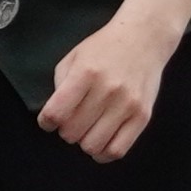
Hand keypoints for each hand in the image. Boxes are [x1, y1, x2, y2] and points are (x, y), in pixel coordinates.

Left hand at [38, 15, 177, 162]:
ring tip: (88, 127)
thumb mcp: (75, 57)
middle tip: (72, 119)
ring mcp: (127, 104)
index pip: (55, 113)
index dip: (46, 121)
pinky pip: (117, 150)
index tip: (49, 119)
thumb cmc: (104, 48)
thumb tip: (56, 117)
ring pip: (92, 146)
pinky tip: (101, 140)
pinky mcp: (142, 116)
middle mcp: (107, 89)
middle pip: (72, 132)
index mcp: (85, 73)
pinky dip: (103, 153)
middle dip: (66, 130)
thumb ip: (61, 85)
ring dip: (84, 140)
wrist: (144, 37)